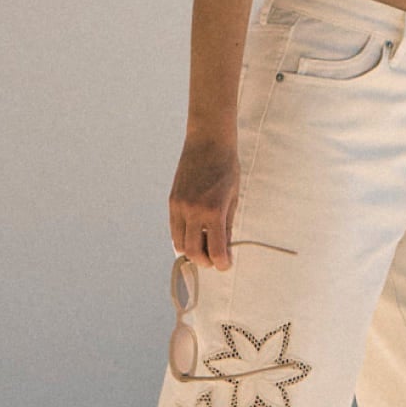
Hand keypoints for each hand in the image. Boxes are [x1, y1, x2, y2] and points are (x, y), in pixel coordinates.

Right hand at [169, 132, 239, 269]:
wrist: (208, 141)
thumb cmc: (227, 166)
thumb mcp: (233, 196)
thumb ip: (227, 224)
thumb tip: (225, 247)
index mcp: (214, 211)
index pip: (216, 250)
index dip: (222, 263)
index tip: (226, 265)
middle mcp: (193, 211)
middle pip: (194, 252)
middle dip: (205, 261)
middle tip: (215, 259)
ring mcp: (179, 206)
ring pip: (180, 244)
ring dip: (192, 251)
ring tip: (204, 247)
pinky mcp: (172, 201)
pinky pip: (174, 229)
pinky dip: (183, 237)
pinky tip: (195, 234)